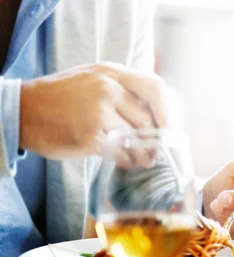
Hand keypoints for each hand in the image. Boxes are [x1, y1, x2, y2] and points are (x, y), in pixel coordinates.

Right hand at [20, 62, 168, 159]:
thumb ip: (121, 90)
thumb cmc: (61, 97)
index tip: (167, 126)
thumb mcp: (92, 79)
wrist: (23, 112)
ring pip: (136, 138)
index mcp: (111, 73)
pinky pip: (121, 152)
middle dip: (155, 140)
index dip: (165, 110)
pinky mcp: (90, 137)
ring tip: (145, 160)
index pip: (154, 87)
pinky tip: (128, 162)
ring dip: (144, 154)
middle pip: (147, 119)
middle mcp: (107, 90)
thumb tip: (155, 114)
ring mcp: (98, 113)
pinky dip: (128, 161)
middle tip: (156, 151)